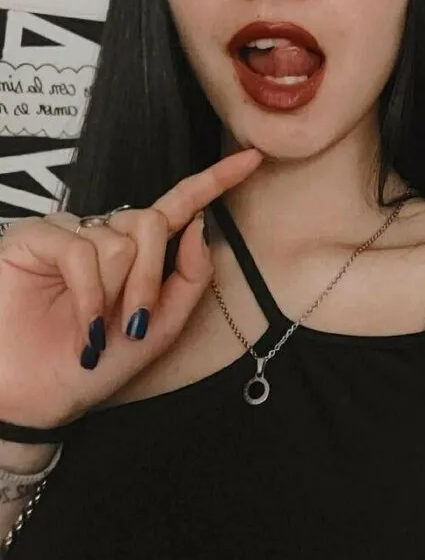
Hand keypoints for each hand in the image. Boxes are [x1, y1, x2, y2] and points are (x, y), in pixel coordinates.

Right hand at [0, 149, 262, 430]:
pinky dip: (88, 297)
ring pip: (117, 242)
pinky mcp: (35, 238)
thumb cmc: (97, 367)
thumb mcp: (160, 330)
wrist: (39, 400)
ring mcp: (69, 232)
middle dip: (148, 281)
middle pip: (150, 224)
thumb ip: (189, 278)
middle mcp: (105, 233)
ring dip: (113, 296)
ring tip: (95, 330)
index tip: (254, 158)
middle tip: (131, 324)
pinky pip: (80, 251)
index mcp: (138, 251)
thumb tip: (200, 224)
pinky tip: (82, 328)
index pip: (180, 205)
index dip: (216, 180)